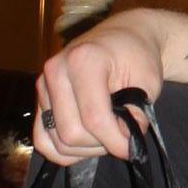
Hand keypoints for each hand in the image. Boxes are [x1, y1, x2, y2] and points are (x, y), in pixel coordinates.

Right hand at [34, 12, 165, 164]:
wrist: (122, 38)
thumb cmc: (137, 57)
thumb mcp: (148, 82)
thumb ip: (138, 114)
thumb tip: (124, 143)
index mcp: (84, 60)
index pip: (94, 118)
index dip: (115, 141)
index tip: (132, 147)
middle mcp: (56, 71)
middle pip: (71, 134)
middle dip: (101, 144)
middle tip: (121, 135)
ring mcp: (43, 86)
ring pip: (57, 142)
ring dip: (85, 149)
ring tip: (107, 133)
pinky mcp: (39, 100)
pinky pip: (43, 141)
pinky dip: (65, 150)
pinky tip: (87, 140)